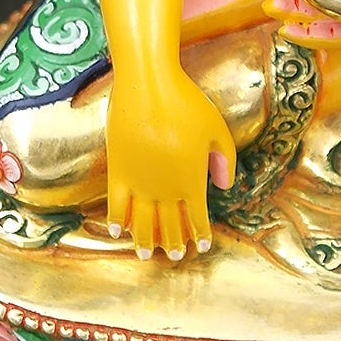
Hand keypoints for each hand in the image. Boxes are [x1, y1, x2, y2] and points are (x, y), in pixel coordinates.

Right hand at [105, 70, 235, 261]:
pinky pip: (115, 205)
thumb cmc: (186, 102)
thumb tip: (224, 187)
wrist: (147, 84)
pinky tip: (118, 233)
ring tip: (147, 255)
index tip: (203, 245)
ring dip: (145, 241)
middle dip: (173, 242)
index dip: (200, 234)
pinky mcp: (118, 170)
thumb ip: (224, 159)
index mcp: (191, 180)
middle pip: (168, 225)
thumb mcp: (216, 128)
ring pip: (141, 222)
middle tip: (176, 255)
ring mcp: (139, 181)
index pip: (197, 217)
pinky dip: (116, 222)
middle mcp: (164, 188)